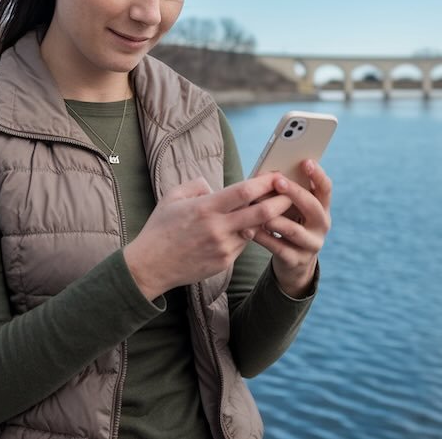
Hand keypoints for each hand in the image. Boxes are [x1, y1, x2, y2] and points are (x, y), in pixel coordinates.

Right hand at [124, 173, 293, 299]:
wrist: (150, 266)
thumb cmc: (160, 228)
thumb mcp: (173, 198)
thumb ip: (196, 185)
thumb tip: (215, 185)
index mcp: (206, 208)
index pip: (244, 191)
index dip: (265, 182)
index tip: (277, 176)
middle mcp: (218, 228)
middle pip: (262, 213)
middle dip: (281, 202)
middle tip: (291, 194)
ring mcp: (223, 248)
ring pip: (254, 230)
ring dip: (262, 220)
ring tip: (271, 209)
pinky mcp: (224, 262)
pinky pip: (242, 245)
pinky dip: (244, 235)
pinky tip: (241, 229)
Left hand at [254, 160, 332, 296]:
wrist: (294, 261)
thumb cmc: (290, 223)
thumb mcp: (293, 208)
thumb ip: (286, 193)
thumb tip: (268, 173)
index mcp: (323, 207)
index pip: (325, 188)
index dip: (317, 175)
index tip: (305, 161)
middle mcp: (322, 225)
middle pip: (312, 206)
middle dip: (295, 192)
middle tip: (278, 182)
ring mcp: (311, 244)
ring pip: (294, 230)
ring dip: (275, 218)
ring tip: (259, 210)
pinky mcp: (297, 260)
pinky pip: (279, 248)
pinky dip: (263, 238)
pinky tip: (250, 230)